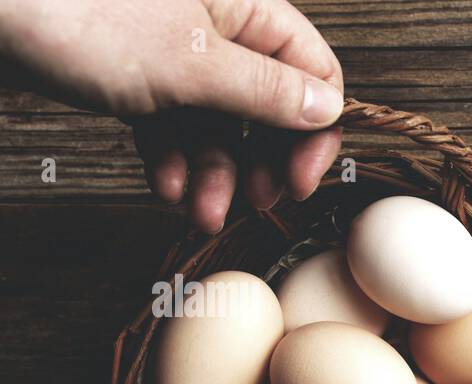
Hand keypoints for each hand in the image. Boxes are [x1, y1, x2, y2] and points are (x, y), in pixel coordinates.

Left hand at [0, 0, 344, 230]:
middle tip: (261, 200)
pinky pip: (174, 125)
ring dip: (217, 174)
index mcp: (244, 3)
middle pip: (269, 104)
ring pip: (219, 123)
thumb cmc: (77, 13)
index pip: (312, 71)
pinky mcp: (135, 74)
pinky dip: (174, 160)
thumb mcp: (190, 64)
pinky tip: (166, 185)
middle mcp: (214, 24)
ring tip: (204, 210)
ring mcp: (173, 51)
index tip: (299, 177)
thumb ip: (266, 91)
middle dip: (263, 160)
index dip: (314, 130)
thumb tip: (328, 109)